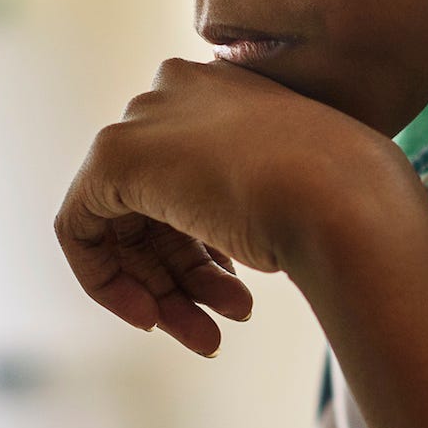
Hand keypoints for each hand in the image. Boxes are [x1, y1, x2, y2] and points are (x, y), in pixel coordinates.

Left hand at [54, 58, 418, 356]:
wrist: (344, 198)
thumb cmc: (346, 202)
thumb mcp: (303, 194)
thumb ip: (252, 202)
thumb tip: (230, 240)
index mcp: (229, 88)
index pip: (194, 179)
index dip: (206, 252)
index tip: (236, 296)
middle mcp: (180, 91)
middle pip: (157, 207)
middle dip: (184, 280)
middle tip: (217, 332)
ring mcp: (146, 120)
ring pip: (127, 228)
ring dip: (165, 294)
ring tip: (210, 339)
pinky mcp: (114, 156)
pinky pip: (81, 229)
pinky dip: (107, 282)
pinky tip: (153, 318)